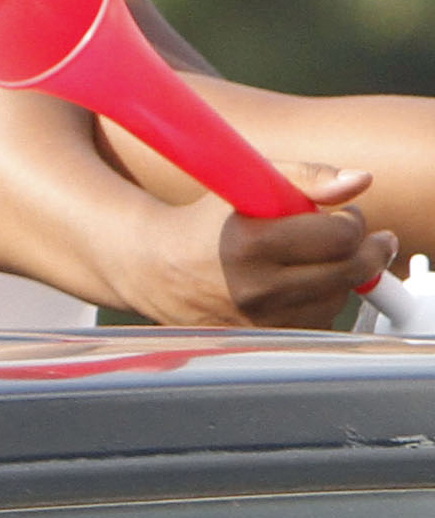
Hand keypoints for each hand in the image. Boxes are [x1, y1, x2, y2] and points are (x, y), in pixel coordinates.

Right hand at [104, 166, 391, 326]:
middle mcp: (256, 289)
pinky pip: (318, 321)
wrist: (154, 269)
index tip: (341, 214)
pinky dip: (319, 301)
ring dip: (339, 277)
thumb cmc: (206, 224)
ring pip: (339, 298)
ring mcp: (260, 321)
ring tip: (311, 260)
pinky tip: (297, 285)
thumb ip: (309, 177)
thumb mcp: (249, 185)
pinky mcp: (263, 340)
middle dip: (362, 248)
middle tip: (352, 235)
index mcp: (251, 245)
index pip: (342, 235)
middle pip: (351, 271)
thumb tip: (361, 181)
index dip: (351, 219)